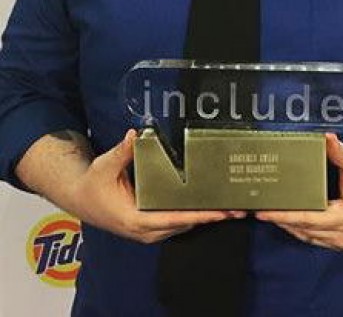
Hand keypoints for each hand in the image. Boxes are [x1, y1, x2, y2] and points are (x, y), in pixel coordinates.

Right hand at [69, 130, 241, 243]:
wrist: (81, 198)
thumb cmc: (94, 183)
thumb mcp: (106, 165)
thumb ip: (122, 151)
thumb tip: (134, 134)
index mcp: (136, 219)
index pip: (175, 219)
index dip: (200, 216)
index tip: (221, 212)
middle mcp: (145, 230)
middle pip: (185, 225)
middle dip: (211, 217)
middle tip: (238, 208)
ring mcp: (148, 231)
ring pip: (182, 226)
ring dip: (204, 218)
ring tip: (230, 207)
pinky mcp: (150, 226)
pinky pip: (176, 223)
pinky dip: (193, 215)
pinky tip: (208, 205)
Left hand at [255, 134, 342, 250]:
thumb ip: (340, 151)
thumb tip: (325, 137)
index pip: (308, 219)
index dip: (284, 216)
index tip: (263, 211)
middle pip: (303, 229)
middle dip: (279, 219)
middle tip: (256, 207)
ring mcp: (342, 240)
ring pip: (306, 236)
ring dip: (287, 225)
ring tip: (266, 211)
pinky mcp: (341, 241)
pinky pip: (313, 237)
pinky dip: (298, 227)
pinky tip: (286, 216)